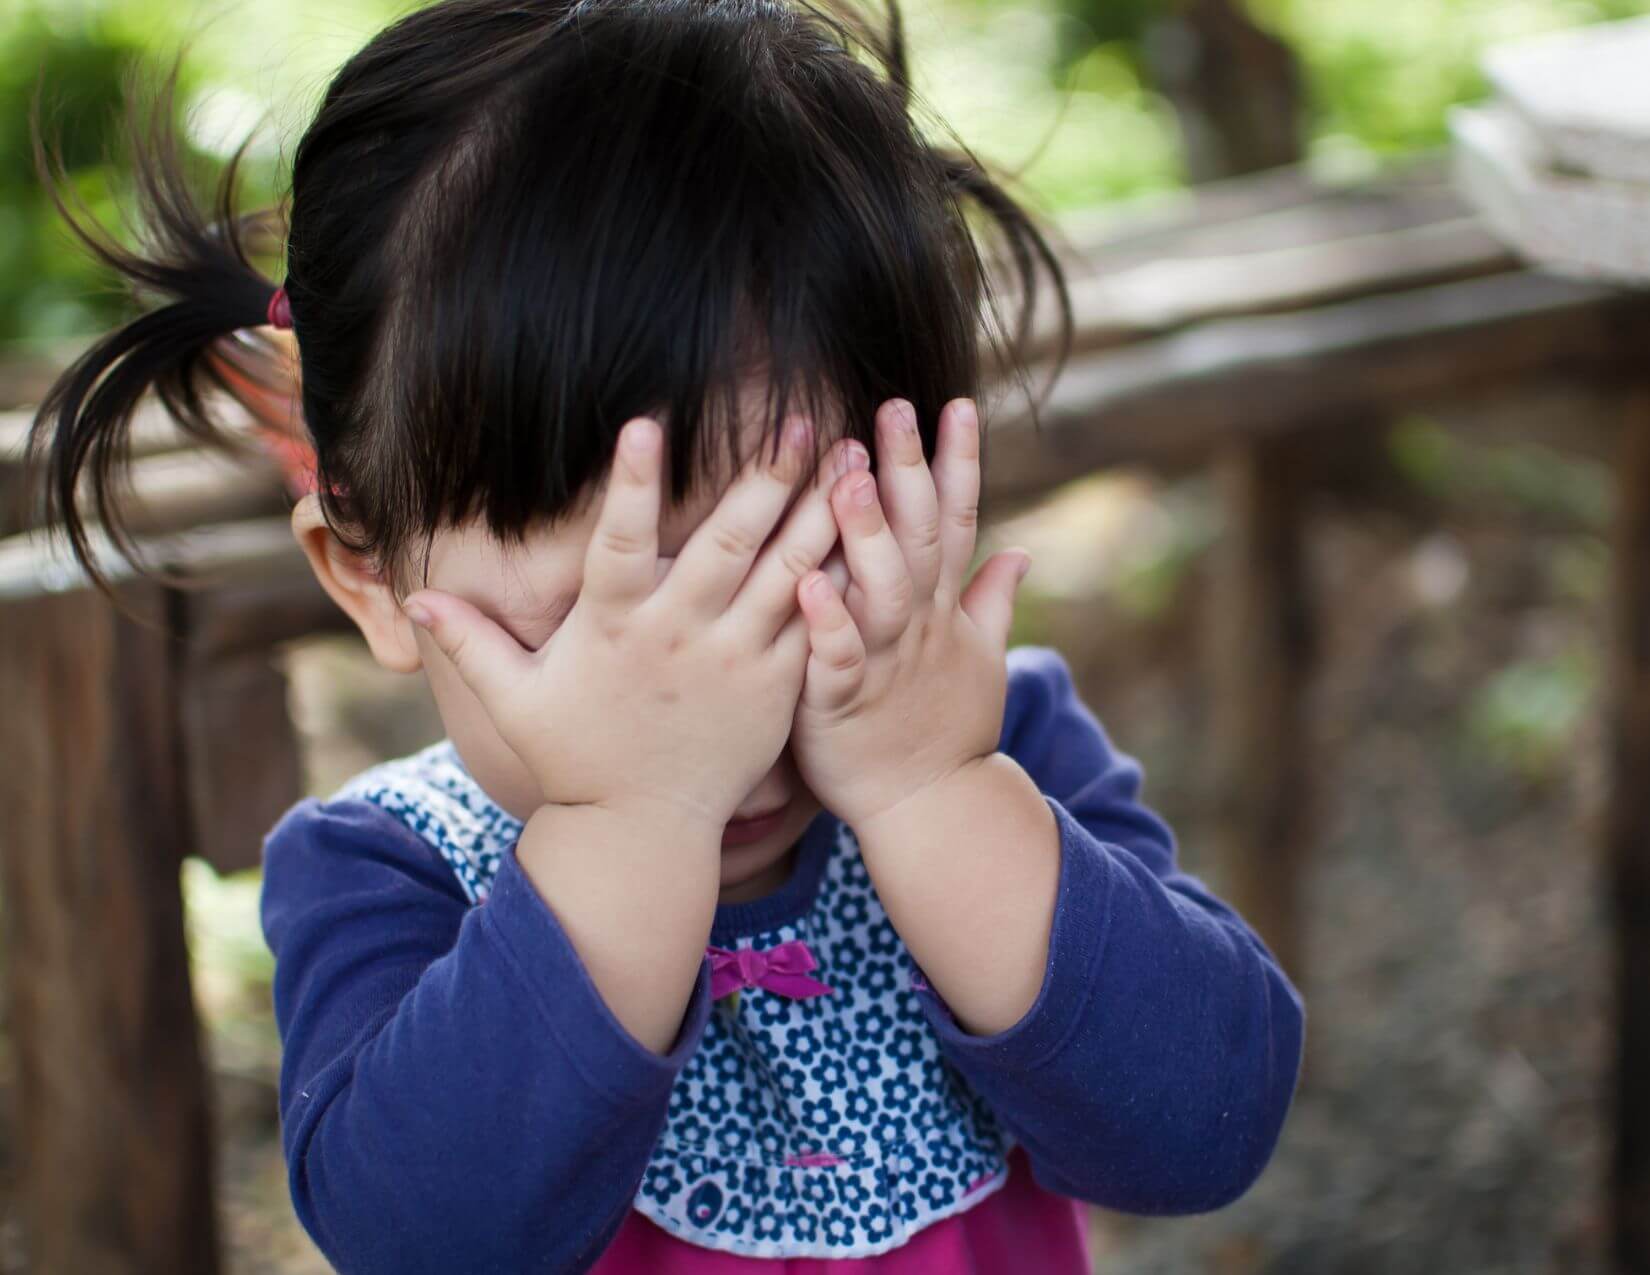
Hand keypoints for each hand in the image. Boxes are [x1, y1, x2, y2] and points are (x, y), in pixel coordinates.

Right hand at [403, 414, 849, 834]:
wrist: (645, 834)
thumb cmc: (578, 759)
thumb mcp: (516, 705)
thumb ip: (472, 644)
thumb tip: (414, 598)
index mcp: (616, 628)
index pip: (620, 542)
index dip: (630, 484)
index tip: (647, 422)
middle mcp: (682, 637)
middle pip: (727, 544)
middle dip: (764, 478)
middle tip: (797, 418)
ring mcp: (738, 662)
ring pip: (787, 575)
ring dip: (822, 514)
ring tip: (852, 458)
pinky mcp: (779, 688)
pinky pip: (819, 624)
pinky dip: (846, 580)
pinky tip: (875, 534)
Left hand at [789, 397, 1031, 831]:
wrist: (931, 810)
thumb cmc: (944, 730)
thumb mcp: (980, 659)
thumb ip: (992, 600)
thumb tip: (1019, 549)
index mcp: (943, 608)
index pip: (959, 521)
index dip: (958, 464)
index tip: (956, 403)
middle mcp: (919, 626)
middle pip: (921, 536)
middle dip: (909, 471)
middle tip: (893, 407)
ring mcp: (886, 663)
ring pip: (881, 588)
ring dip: (866, 530)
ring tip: (846, 474)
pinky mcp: (845, 705)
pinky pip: (837, 658)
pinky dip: (827, 622)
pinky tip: (808, 580)